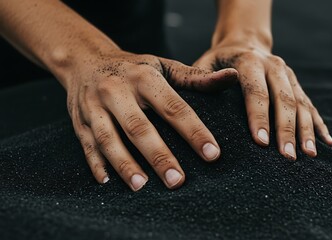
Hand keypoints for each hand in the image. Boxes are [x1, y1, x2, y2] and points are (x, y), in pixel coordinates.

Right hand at [65, 50, 237, 190]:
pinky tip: (107, 183)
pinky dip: (96, 164)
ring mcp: (94, 107)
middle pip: (138, 127)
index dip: (193, 131)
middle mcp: (116, 91)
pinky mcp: (78, 121)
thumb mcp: (164, 66)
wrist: (86, 60)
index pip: (173, 107)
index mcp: (144, 78)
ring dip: (124, 164)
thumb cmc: (135, 68)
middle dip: (158, 155)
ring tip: (141, 187)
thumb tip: (233, 77)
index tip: (212, 154)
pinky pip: (86, 145)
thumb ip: (197, 77)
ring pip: (108, 138)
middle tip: (177, 181)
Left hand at [194, 41, 331, 159]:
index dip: (259, 117)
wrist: (244, 43)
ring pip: (302, 104)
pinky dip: (319, 124)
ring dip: (306, 130)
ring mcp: (289, 75)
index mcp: (250, 62)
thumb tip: (212, 88)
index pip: (257, 92)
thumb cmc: (219, 60)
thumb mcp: (205, 63)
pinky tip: (326, 142)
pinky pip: (311, 105)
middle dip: (287, 130)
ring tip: (310, 155)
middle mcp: (275, 67)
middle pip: (285, 101)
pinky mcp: (297, 84)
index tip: (261, 142)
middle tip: (288, 157)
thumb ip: (206, 77)